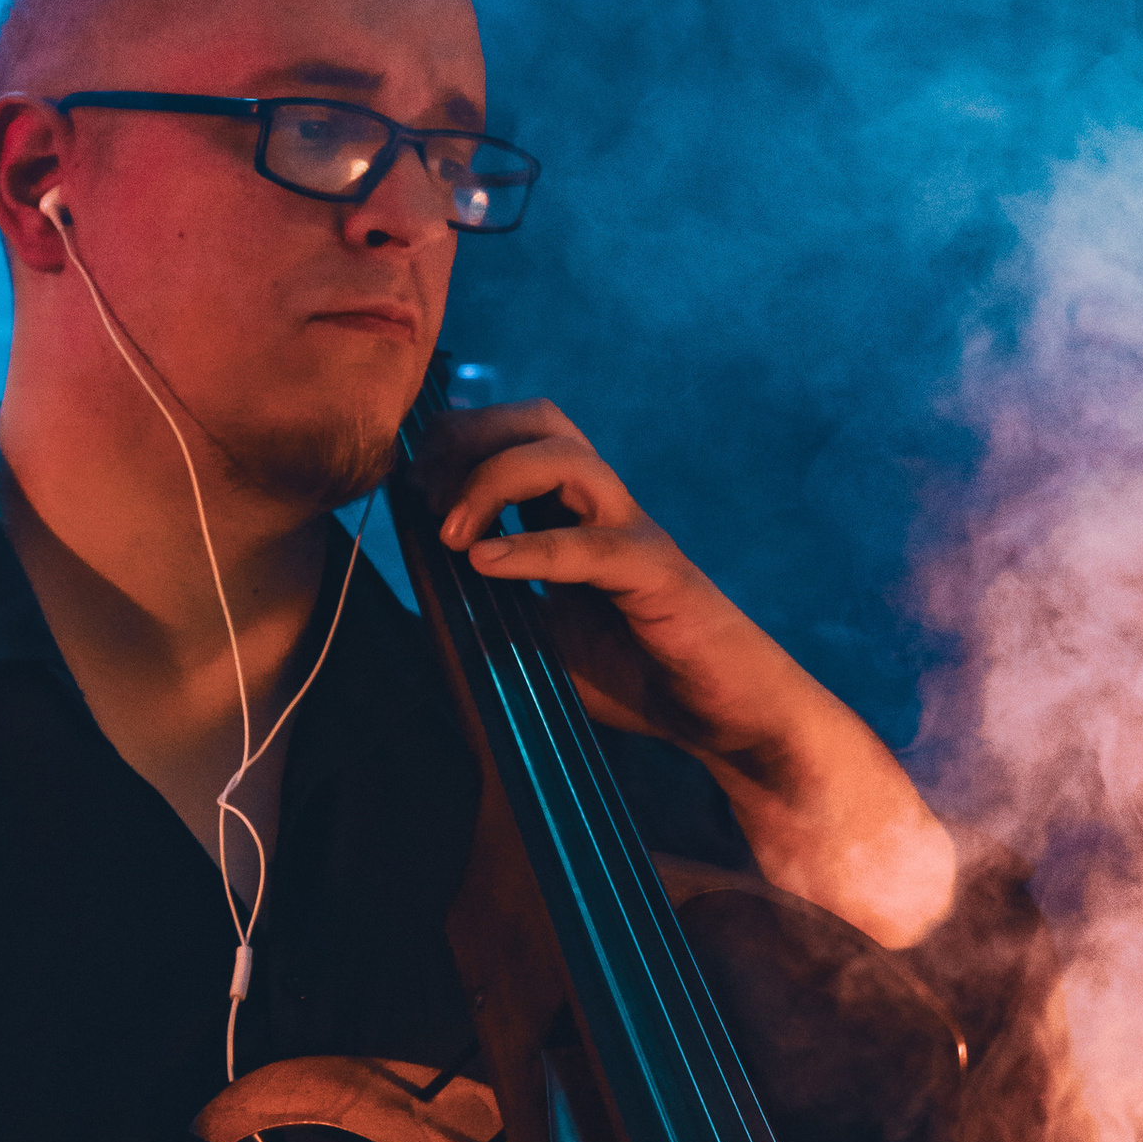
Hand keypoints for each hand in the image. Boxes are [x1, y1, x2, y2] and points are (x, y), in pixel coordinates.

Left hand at [415, 398, 957, 949]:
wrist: (731, 720)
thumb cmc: (642, 679)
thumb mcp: (544, 644)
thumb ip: (493, 614)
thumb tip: (423, 605)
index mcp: (580, 517)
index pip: (520, 436)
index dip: (459, 445)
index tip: (411, 490)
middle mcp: (608, 512)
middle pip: (543, 421)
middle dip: (473, 437)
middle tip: (425, 493)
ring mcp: (637, 538)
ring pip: (570, 460)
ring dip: (495, 480)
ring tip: (451, 534)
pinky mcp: (659, 578)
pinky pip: (590, 546)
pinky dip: (530, 549)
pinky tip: (483, 564)